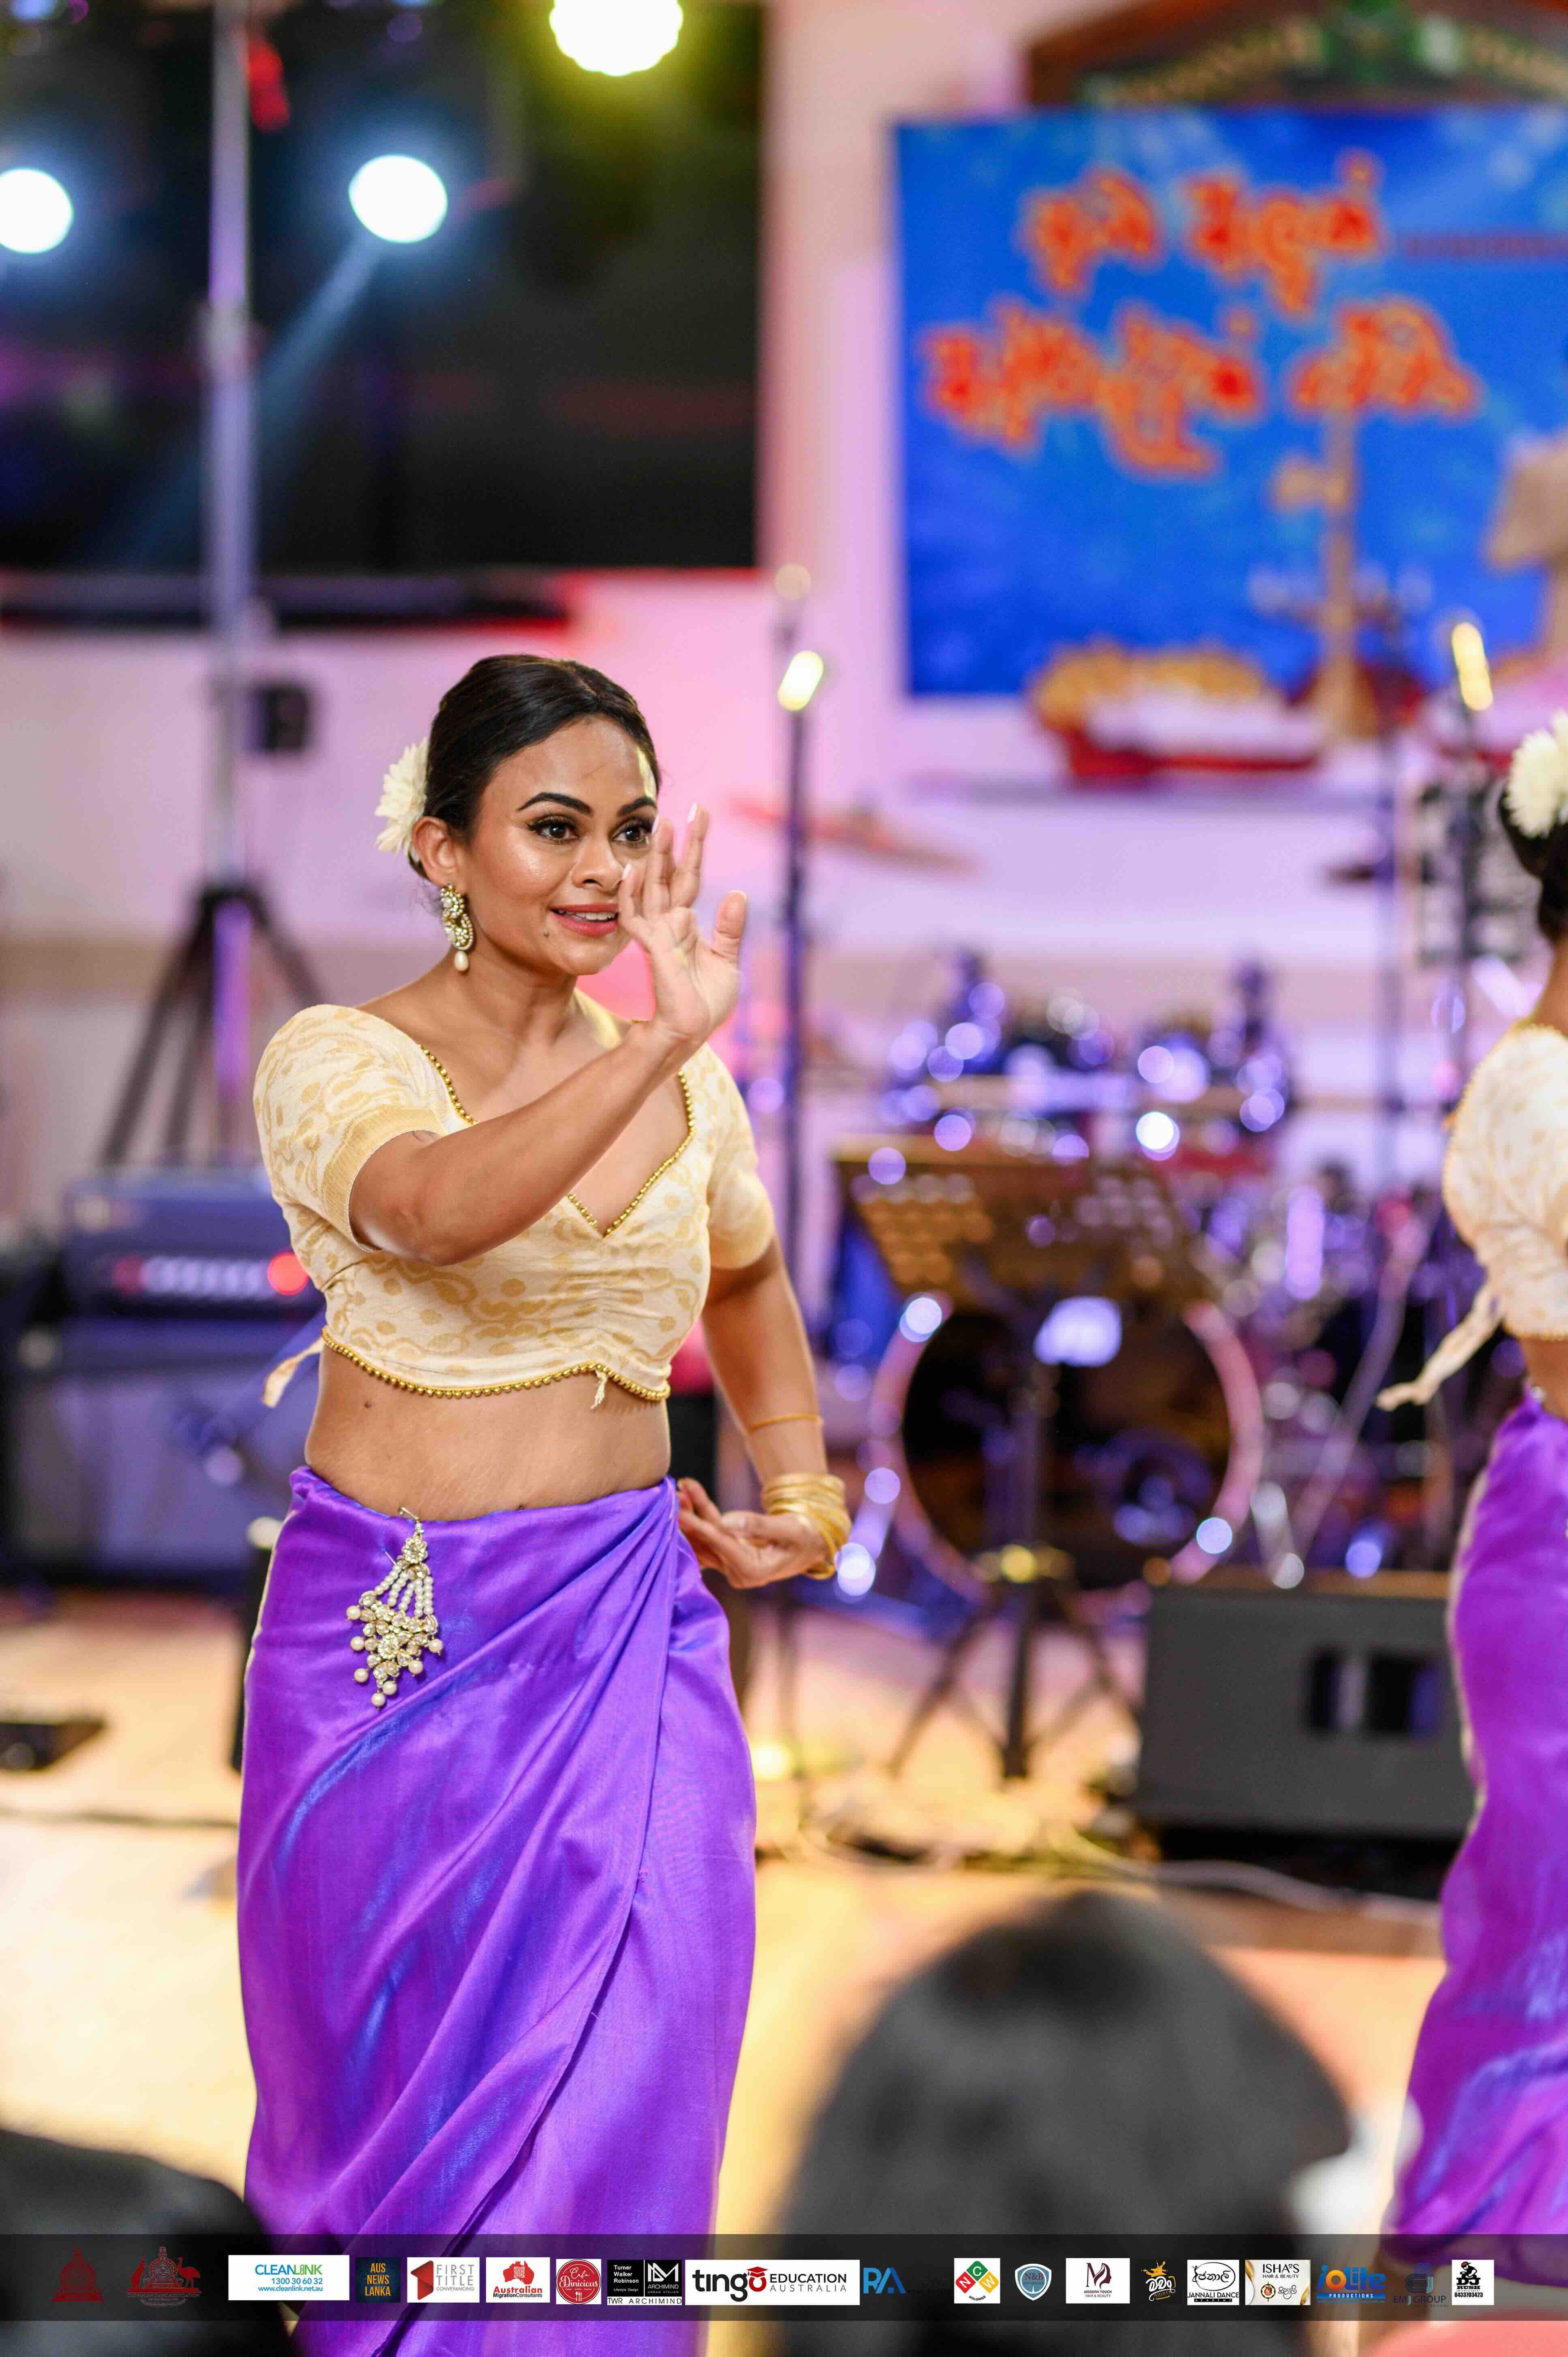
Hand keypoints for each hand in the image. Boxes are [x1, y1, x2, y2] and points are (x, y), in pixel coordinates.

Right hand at [619, 807, 745, 1060]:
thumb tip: (738, 892)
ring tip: (659, 826)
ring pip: (652, 888)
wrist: (692, 1031)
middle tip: (676, 810)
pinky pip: (636, 917)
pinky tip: (632, 870)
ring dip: (654, 858)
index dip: (693, 847)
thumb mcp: (727, 959)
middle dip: (673, 843)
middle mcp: (669, 923)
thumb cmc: (705, 1000)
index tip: (699, 814)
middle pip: (669, 875)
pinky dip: (632, 895)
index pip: (689, 877)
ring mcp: (658, 935)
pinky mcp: (652, 949)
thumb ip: (730, 928)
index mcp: (686, 923)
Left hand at [676, 1477, 829, 1588]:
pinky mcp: (727, 1554)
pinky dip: (701, 1512)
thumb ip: (759, 1526)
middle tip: (675, 1494)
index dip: (700, 1527)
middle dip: (690, 1517)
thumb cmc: (805, 1536)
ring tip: (680, 1488)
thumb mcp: (790, 1529)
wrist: (810, 1544)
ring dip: (692, 1512)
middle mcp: (737, 1573)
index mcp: (753, 1571)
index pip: (721, 1545)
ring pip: (704, 1537)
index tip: (679, 1513)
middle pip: (707, 1542)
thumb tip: (728, 1521)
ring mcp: (730, 1564)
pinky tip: (690, 1492)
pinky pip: (711, 1531)